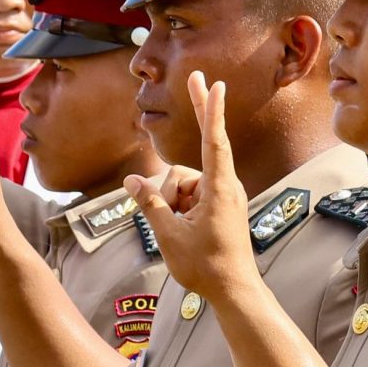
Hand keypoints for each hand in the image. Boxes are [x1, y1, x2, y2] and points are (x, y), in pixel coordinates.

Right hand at [128, 72, 262, 302]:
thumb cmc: (206, 266)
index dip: (210, 111)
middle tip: (196, 75)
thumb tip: (133, 180)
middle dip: (194, 124)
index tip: (215, 85)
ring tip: (176, 232)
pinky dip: (177, 206)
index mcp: (218, 190)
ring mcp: (222, 196)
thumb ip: (150, 204)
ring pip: (184, 183)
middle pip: (190, 160)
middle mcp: (224, 187)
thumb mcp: (169, 235)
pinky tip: (177, 230)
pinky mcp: (218, 206)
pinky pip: (190, 195)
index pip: (213, 142)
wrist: (234, 291)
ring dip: (171, 203)